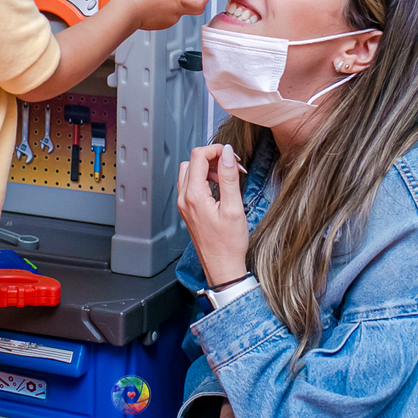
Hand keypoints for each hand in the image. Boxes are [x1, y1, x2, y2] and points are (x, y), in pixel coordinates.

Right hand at [119, 0, 208, 31]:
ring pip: (183, 11)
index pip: (203, 0)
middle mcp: (178, 11)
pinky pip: (171, 16)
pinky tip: (158, 3)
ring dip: (179, 3)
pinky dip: (168, 9)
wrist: (126, 10)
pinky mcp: (163, 24)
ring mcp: (171, 20)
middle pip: (198, 8)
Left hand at [177, 144, 248, 287]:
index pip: (199, 156)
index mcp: (194, 196)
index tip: (232, 156)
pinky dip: (204, 179)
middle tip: (232, 167)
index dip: (216, 150)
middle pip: (192, 161)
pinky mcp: (187, 210)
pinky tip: (219, 188)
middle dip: (212, 158)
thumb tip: (226, 153)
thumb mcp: (234, 208)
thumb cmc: (229, 244)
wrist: (222, 267)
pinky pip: (191, 185)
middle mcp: (184, 198)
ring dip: (208, 168)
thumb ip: (229, 177)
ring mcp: (184, 204)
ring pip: (189, 172)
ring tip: (227, 178)